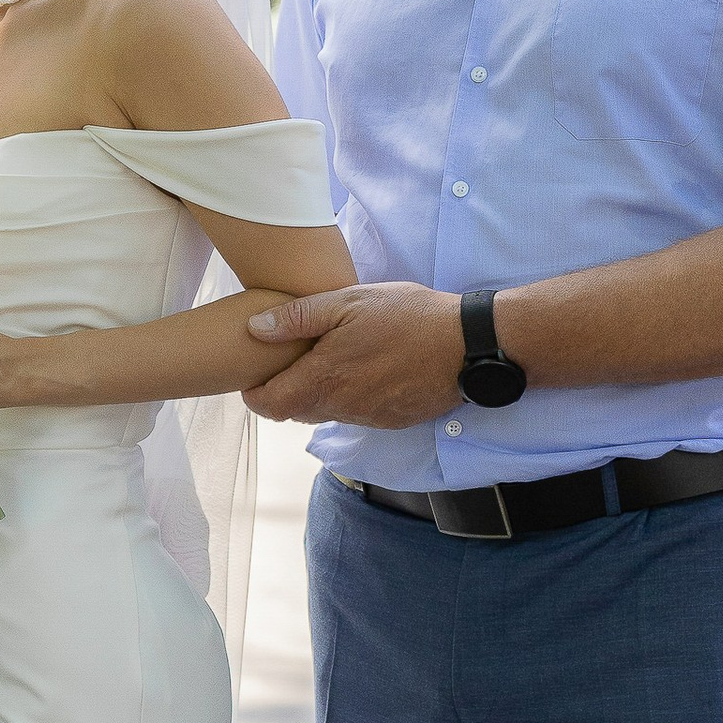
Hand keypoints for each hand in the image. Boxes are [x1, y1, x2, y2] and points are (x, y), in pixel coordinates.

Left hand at [242, 283, 467, 428]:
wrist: (468, 345)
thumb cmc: (408, 316)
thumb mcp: (349, 301)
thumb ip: (298, 317)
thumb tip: (255, 329)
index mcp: (324, 379)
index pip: (269, 404)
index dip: (254, 393)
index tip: (254, 374)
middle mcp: (341, 407)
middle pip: (294, 411)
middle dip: (284, 391)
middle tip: (289, 360)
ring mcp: (368, 417)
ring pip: (325, 413)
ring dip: (318, 393)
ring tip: (328, 360)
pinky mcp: (391, 420)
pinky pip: (356, 414)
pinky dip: (348, 397)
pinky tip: (363, 369)